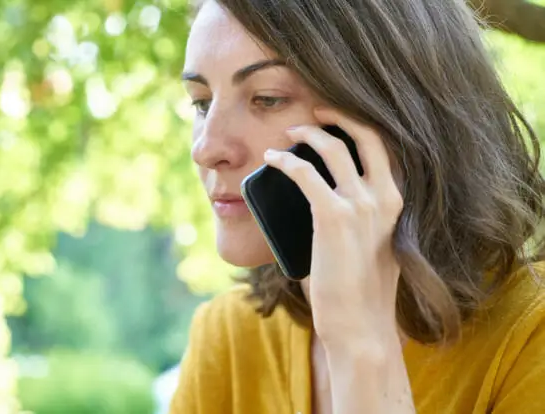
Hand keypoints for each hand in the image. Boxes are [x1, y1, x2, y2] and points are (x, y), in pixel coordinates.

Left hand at [263, 106, 403, 346]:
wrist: (361, 325)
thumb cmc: (359, 291)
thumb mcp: (370, 244)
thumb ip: (357, 217)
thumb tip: (320, 195)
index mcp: (396, 203)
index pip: (385, 149)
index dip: (362, 126)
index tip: (338, 118)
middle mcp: (385, 198)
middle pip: (368, 135)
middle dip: (341, 114)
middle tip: (318, 110)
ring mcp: (362, 205)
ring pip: (334, 148)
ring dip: (308, 133)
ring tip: (289, 132)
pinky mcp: (334, 216)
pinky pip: (305, 173)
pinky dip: (285, 161)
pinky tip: (271, 159)